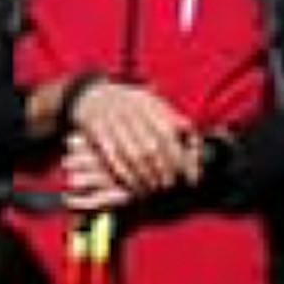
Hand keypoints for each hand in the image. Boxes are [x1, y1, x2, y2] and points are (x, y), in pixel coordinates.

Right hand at [73, 79, 202, 200]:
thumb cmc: (130, 104)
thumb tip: (191, 135)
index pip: (168, 133)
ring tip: (154, 188)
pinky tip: (133, 185)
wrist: (92, 94)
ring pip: (133, 155)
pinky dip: (125, 174)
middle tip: (170, 185)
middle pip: (151, 146)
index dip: (179, 156)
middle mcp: (131, 111)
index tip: (186, 173)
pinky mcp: (97, 132)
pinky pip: (113, 158)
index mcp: (149, 104)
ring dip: (145, 176)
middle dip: (163, 169)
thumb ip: (172, 118)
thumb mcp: (152, 103)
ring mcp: (113, 121)